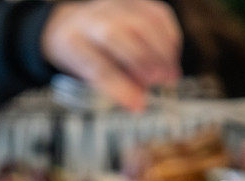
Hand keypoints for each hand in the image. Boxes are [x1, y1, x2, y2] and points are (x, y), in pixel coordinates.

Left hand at [41, 0, 182, 111]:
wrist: (76, 25)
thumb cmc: (86, 56)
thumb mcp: (89, 76)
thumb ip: (112, 86)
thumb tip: (139, 102)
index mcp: (73, 42)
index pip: (95, 65)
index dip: (118, 87)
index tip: (138, 105)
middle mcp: (91, 18)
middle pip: (116, 34)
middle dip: (143, 60)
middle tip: (161, 82)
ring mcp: (114, 5)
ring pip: (143, 22)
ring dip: (162, 51)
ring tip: (171, 76)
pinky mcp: (134, 0)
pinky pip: (159, 14)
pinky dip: (170, 37)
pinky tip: (172, 57)